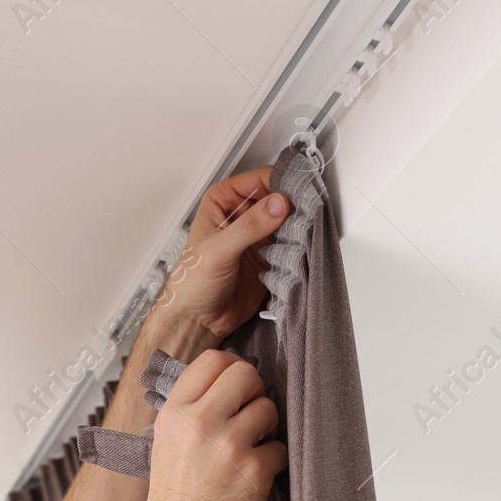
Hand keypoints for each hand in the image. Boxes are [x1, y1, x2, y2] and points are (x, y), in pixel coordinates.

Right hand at [135, 349, 287, 500]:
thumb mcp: (166, 446)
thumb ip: (191, 414)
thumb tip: (227, 386)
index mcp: (174, 414)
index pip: (213, 359)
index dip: (233, 369)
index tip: (239, 388)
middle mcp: (198, 422)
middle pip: (246, 373)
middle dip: (256, 394)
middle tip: (250, 419)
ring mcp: (226, 444)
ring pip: (269, 408)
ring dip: (267, 431)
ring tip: (250, 454)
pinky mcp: (253, 470)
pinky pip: (280, 448)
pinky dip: (274, 464)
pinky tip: (254, 481)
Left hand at [147, 168, 290, 356]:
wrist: (198, 320)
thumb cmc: (192, 284)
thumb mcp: (219, 250)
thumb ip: (249, 226)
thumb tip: (277, 204)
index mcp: (223, 202)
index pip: (259, 180)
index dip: (279, 184)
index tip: (296, 195)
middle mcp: (241, 215)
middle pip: (277, 199)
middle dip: (294, 206)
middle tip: (307, 214)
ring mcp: (257, 236)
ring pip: (288, 222)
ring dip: (298, 228)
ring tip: (304, 235)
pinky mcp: (270, 257)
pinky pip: (291, 245)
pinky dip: (298, 247)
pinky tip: (300, 250)